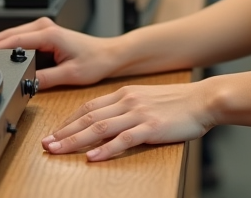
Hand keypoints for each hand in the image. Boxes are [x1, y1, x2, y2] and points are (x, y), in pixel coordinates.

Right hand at [0, 16, 119, 89]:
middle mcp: (44, 27)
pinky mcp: (44, 33)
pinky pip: (20, 36)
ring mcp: (43, 28)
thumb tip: (26, 83)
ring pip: (13, 33)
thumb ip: (45, 79)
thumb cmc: (94, 61)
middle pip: (10, 34)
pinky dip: (9, 43)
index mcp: (49, 34)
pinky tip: (0, 52)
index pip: (15, 39)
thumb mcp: (69, 75)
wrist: (108, 55)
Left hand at [42, 81, 216, 161]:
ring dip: (76, 140)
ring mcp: (138, 114)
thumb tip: (107, 121)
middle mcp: (127, 101)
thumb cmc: (178, 102)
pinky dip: (106, 149)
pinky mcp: (151, 127)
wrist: (204, 100)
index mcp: (125, 94)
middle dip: (64, 132)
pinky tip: (93, 157)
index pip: (89, 107)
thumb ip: (126, 107)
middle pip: (88, 118)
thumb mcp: (146, 98)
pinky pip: (124, 140)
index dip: (68, 120)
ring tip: (59, 150)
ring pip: (100, 128)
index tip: (54, 131)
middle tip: (46, 144)